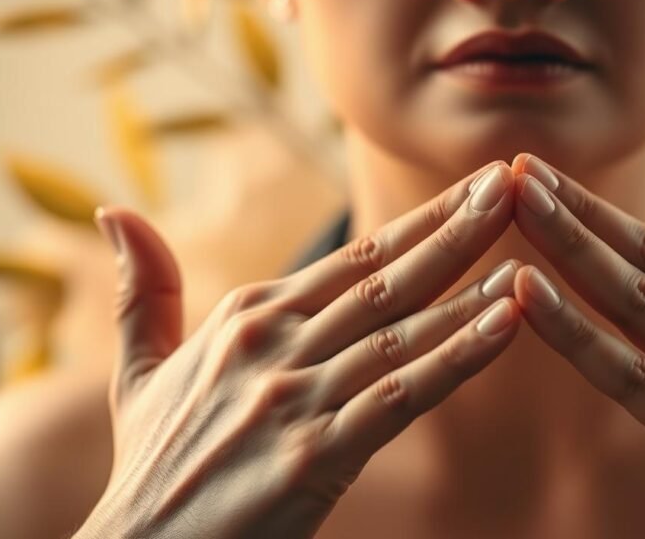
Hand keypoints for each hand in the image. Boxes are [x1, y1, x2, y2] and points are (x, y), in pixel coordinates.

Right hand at [76, 162, 522, 538]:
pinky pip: (402, 395)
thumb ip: (144, 292)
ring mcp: (295, 397)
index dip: (421, 219)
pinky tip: (507, 324)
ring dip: (472, 286)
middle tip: (516, 181)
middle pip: (387, 277)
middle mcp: (274, 344)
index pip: (355, 257)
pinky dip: (458, 357)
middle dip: (458, 227)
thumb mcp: (136, 371)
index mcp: (247, 316)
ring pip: (403, 329)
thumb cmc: (152, 463)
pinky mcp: (315, 454)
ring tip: (530, 248)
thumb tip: (114, 212)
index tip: (474, 184)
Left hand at [509, 154, 644, 538]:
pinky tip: (525, 293)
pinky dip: (573, 331)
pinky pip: (627, 376)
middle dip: (573, 209)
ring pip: (629, 301)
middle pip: (641, 260)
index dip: (602, 214)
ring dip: (565, 245)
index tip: (549, 176)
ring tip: (512, 199)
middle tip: (515, 166)